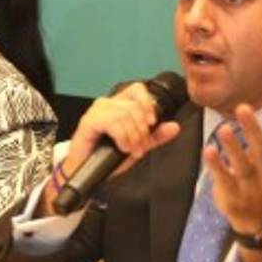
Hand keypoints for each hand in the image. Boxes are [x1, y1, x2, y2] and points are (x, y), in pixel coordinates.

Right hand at [40, 83, 179, 214]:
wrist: (86, 172)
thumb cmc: (106, 157)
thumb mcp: (137, 146)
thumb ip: (155, 136)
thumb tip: (174, 126)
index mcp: (119, 104)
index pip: (137, 89)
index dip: (147, 103)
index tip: (151, 123)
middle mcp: (107, 104)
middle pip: (133, 106)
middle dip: (142, 130)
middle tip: (140, 147)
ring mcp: (96, 111)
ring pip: (124, 114)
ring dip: (133, 136)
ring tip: (132, 150)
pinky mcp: (88, 121)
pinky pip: (112, 122)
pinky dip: (122, 136)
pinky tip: (122, 146)